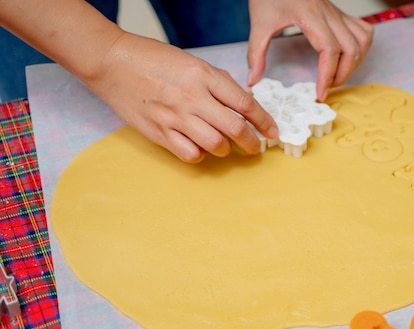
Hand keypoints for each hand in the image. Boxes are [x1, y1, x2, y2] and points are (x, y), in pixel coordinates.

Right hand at [86, 32, 277, 162]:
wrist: (113, 63)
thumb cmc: (154, 60)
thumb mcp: (193, 63)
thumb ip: (219, 83)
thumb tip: (242, 103)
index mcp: (204, 76)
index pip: (245, 104)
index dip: (264, 121)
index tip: (271, 131)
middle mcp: (192, 97)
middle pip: (235, 129)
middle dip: (252, 143)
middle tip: (255, 147)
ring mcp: (175, 117)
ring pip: (216, 145)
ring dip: (226, 149)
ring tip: (224, 145)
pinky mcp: (159, 132)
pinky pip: (190, 154)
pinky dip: (201, 155)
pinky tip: (199, 147)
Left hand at [247, 0, 373, 100]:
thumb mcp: (259, 23)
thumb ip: (256, 53)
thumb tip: (253, 80)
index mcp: (311, 16)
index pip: (329, 51)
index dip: (327, 76)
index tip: (320, 94)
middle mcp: (329, 14)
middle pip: (351, 49)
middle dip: (342, 75)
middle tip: (326, 88)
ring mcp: (337, 12)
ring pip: (362, 41)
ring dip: (354, 63)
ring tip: (336, 75)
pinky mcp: (339, 13)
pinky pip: (363, 30)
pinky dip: (361, 47)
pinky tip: (347, 57)